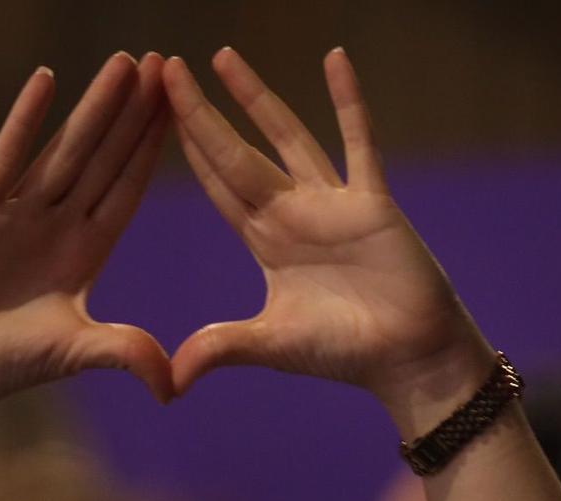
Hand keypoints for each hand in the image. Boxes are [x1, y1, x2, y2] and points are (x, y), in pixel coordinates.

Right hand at [0, 52, 173, 428]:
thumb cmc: (6, 363)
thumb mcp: (76, 353)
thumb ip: (124, 354)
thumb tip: (173, 386)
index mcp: (85, 252)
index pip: (128, 188)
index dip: (153, 150)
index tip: (182, 110)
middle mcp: (57, 223)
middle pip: (105, 156)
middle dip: (134, 112)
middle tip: (165, 65)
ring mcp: (18, 211)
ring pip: (66, 147)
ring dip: (95, 105)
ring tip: (126, 63)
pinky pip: (8, 154)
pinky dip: (26, 118)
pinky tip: (47, 80)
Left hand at [165, 49, 494, 436]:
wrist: (409, 359)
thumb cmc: (345, 352)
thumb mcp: (273, 345)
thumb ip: (221, 349)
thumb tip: (167, 383)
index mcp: (266, 242)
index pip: (216, 185)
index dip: (185, 149)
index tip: (152, 110)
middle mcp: (293, 214)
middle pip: (236, 153)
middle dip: (201, 113)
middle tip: (166, 68)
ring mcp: (332, 201)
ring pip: (286, 135)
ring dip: (256, 96)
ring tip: (222, 56)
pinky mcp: (372, 200)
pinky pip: (358, 140)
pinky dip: (349, 100)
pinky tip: (334, 57)